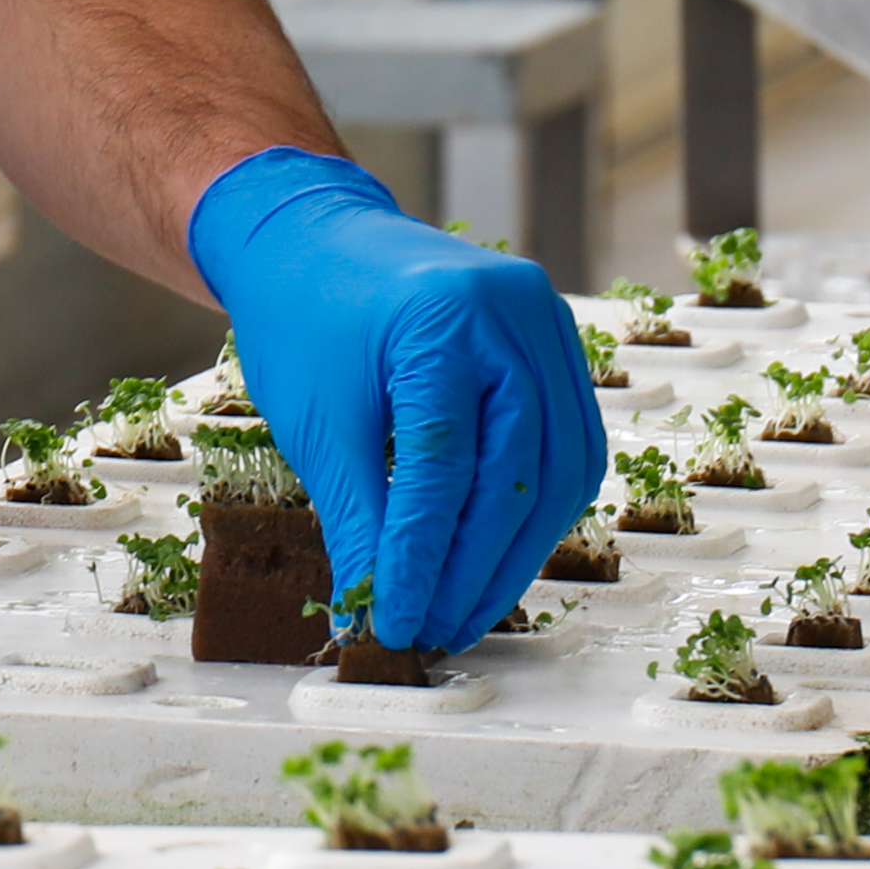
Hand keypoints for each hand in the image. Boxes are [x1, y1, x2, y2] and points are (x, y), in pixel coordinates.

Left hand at [187, 147, 600, 657]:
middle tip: (434, 630)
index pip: (444, 462)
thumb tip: (374, 614)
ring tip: (463, 612)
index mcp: (441, 318)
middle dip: (475, 569)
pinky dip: (534, 512)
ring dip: (515, 555)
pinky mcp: (557, 346)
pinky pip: (566, 447)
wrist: (315, 238)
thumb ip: (358, 518)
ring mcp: (546, 326)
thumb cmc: (303, 318)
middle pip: (516, 472)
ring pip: (557, 470)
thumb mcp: (317, 422)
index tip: (397, 622)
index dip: (424, 556)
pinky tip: (496, 560)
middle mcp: (512, 316)